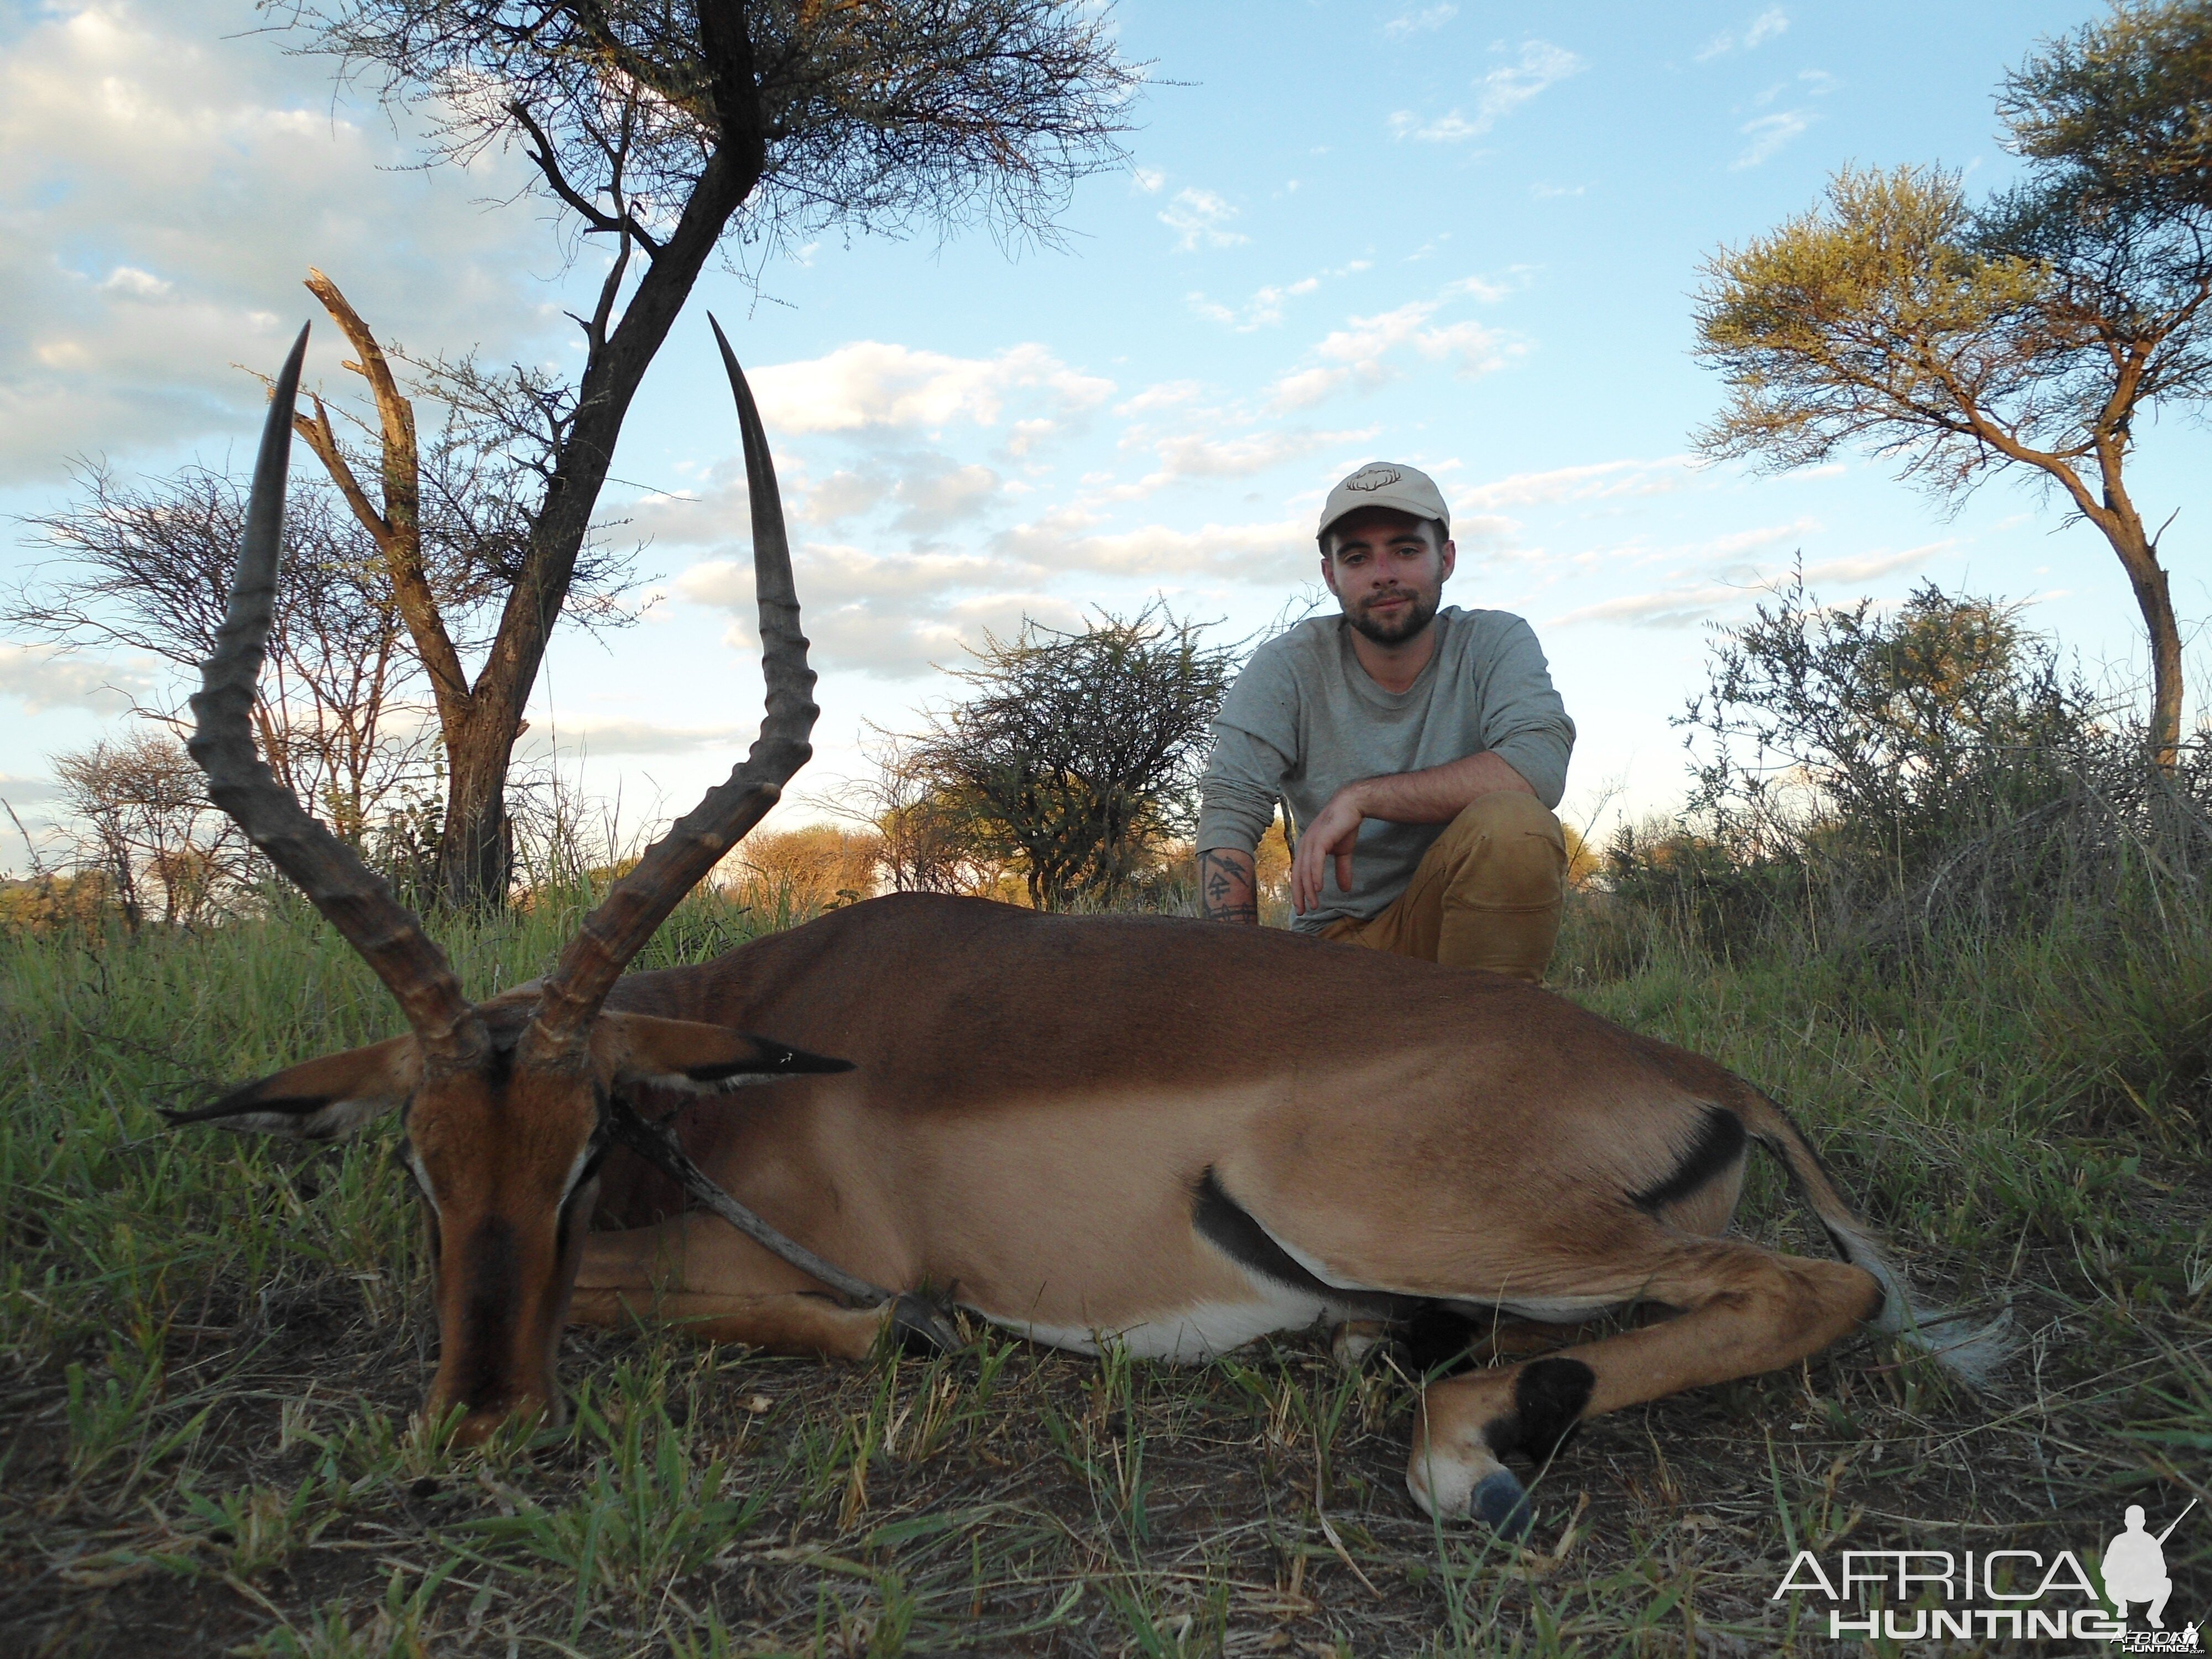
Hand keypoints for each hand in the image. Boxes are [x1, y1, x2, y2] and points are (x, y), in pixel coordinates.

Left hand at [1291, 787, 1365, 914]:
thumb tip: (1345, 890)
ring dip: (1308, 889)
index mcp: (1307, 848)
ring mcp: (1311, 841)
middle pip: (1297, 874)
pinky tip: (1318, 888)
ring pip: (1306, 870)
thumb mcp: (1343, 853)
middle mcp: (1305, 845)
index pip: (1299, 873)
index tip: (1302, 907)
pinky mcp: (1320, 839)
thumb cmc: (1345, 826)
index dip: (1299, 891)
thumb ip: (1342, 871)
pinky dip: (1315, 875)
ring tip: (1313, 904)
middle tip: (1301, 911)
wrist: (1352, 806)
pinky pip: (1315, 861)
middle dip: (1298, 894)